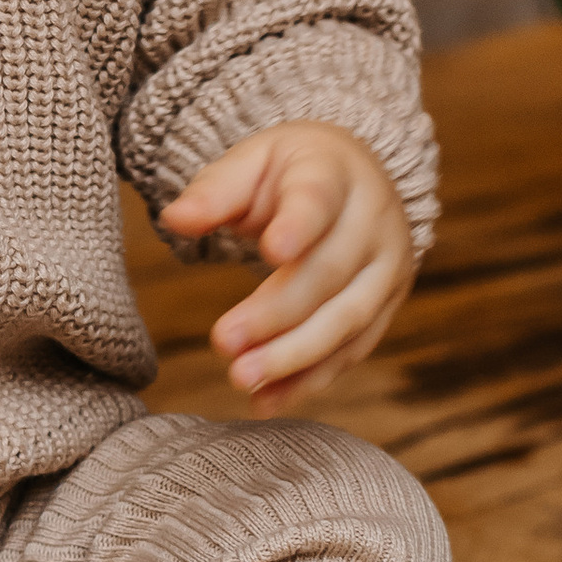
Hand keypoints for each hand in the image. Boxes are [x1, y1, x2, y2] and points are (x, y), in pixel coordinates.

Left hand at [161, 124, 414, 410]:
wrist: (353, 178)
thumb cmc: (289, 171)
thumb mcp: (251, 162)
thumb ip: (214, 192)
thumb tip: (175, 218)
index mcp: (335, 174)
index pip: (318, 201)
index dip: (298, 226)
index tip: (271, 250)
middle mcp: (372, 222)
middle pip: (329, 273)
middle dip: (277, 313)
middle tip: (224, 341)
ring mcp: (386, 268)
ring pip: (346, 320)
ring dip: (295, 356)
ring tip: (242, 378)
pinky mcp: (385, 308)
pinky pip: (352, 350)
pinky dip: (310, 379)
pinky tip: (267, 399)